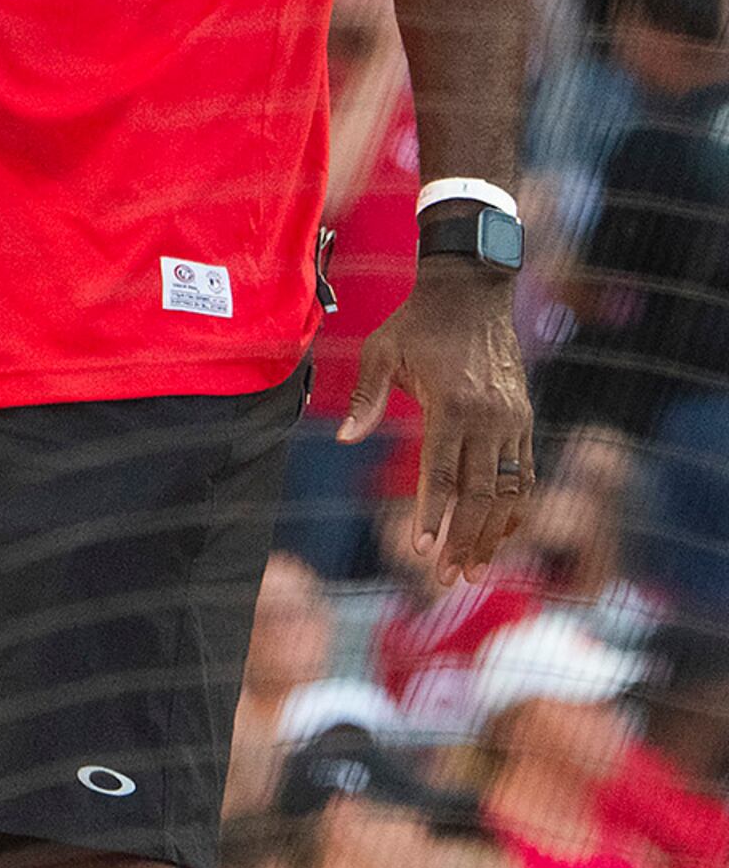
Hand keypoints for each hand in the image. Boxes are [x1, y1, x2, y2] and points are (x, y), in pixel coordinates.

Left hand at [339, 266, 534, 583]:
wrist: (473, 290)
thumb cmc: (419, 321)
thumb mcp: (381, 350)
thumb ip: (365, 398)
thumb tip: (343, 439)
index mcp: (450, 403)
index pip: (441, 473)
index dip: (431, 514)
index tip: (420, 550)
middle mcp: (487, 417)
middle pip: (478, 493)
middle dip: (462, 539)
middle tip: (445, 577)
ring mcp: (511, 420)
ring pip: (507, 491)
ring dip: (491, 534)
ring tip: (473, 570)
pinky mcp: (524, 419)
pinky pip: (524, 474)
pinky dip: (515, 508)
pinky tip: (500, 534)